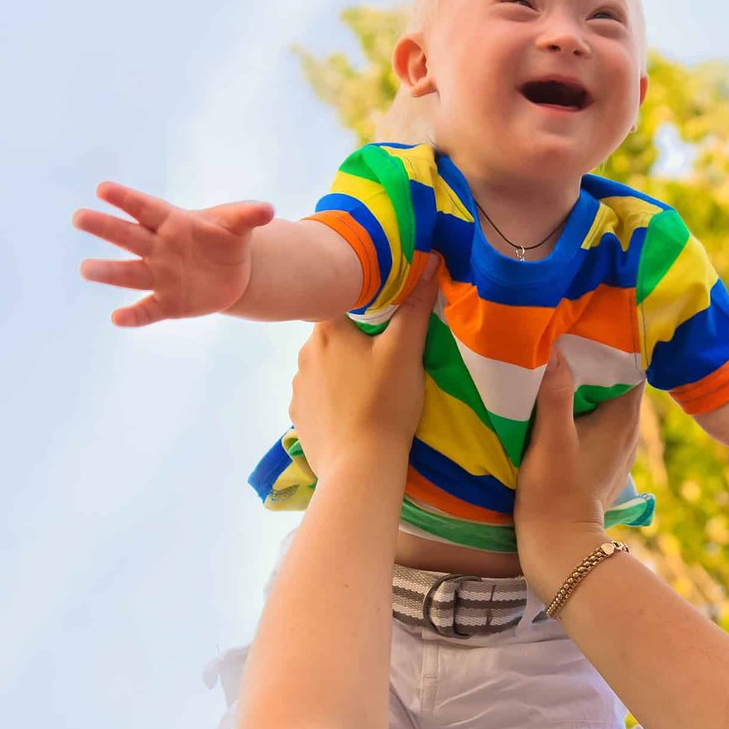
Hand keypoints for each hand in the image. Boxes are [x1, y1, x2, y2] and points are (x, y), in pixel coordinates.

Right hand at [73, 181, 273, 326]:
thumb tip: (268, 210)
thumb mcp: (238, 224)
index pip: (146, 208)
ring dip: (108, 271)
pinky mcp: (168, 303)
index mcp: (173, 223)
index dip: (126, 199)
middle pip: (128, 236)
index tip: (103, 189)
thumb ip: (248, 215)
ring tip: (86, 268)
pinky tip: (118, 318)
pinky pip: (147, 310)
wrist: (232, 273)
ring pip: (129, 273)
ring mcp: (160, 276)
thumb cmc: (225, 239)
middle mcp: (158, 248)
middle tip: (80, 217)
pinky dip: (133, 315)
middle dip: (105, 227)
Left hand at [287, 256, 439, 477]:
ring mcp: (298, 388)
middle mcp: (304, 355)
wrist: (359, 465)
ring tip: (371, 386)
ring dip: (343, 369)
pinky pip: (318, 396)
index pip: (340, 301)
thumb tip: (430, 262)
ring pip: (324, 366)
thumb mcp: (406, 350)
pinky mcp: (300, 417)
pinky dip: (334, 398)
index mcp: (327, 331)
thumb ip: (415, 307)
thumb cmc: (384, 401)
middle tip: (386, 353)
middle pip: (333, 334)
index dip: (364, 304)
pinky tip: (354, 410)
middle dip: (355, 340)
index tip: (386, 316)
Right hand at [515, 350, 641, 595]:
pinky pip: (599, 424)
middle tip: (568, 337)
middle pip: (619, 382)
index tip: (591, 325)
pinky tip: (560, 405)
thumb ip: (555, 393)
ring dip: (588, 386)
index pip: (633, 367)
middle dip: (597, 361)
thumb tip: (556, 348)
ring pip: (608, 403)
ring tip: (561, 365)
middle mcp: (629, 432)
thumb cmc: (555, 491)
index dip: (615, 344)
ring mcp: (618, 450)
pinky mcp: (604, 464)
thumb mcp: (551, 438)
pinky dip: (584, 410)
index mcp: (624, 420)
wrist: (558, 547)